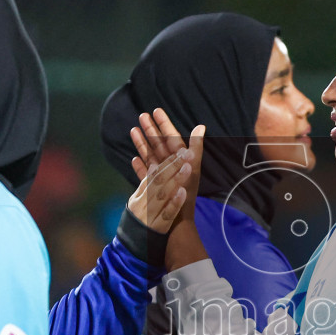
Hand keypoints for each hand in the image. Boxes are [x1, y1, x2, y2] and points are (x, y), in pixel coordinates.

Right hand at [129, 108, 203, 225]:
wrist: (176, 224)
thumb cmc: (185, 196)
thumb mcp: (192, 169)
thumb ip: (195, 148)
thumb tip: (201, 126)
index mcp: (180, 161)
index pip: (171, 138)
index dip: (164, 124)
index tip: (156, 110)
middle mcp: (171, 168)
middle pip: (159, 145)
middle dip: (151, 129)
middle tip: (142, 115)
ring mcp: (161, 179)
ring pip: (151, 156)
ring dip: (143, 143)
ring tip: (133, 130)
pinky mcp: (153, 191)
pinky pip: (146, 175)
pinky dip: (141, 167)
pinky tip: (134, 159)